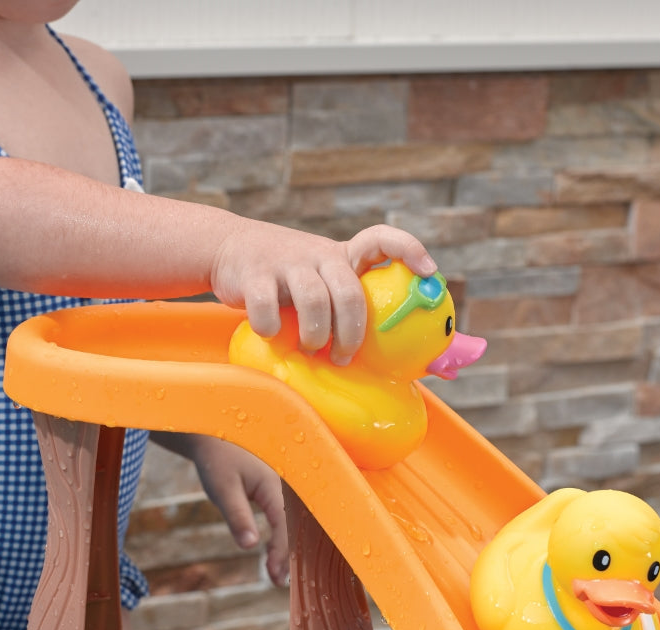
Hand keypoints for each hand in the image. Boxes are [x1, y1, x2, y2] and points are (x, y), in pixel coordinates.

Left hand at [152, 433, 288, 586]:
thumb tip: (250, 546)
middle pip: (290, 526)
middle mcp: (280, 487)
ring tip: (276, 573)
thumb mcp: (222, 489)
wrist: (208, 432)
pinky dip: (278, 534)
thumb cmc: (216, 458)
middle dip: (285, 554)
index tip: (273, 576)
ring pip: (286, 521)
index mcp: (272, 486)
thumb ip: (237, 516)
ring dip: (283, 546)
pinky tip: (271, 548)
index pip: (282, 526)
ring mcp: (275, 487)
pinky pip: (279, 515)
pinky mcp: (267, 488)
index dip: (280, 552)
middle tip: (276, 582)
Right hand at [210, 222, 437, 364]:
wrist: (230, 250)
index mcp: (342, 256)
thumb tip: (410, 360)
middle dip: (352, 333)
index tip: (430, 271)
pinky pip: (268, 308)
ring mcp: (286, 261)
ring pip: (313, 300)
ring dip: (316, 336)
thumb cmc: (290, 280)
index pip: (380, 238)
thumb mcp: (323, 279)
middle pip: (349, 292)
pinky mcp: (255, 274)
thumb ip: (350, 304)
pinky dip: (271, 329)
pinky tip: (272, 334)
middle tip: (345, 358)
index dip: (408, 249)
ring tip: (311, 350)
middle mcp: (319, 254)